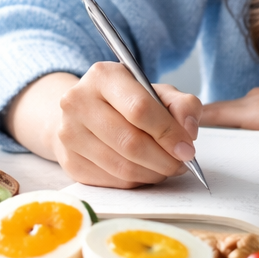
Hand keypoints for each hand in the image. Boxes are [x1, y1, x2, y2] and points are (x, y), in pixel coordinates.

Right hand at [5, 64, 202, 187]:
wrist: (84, 113)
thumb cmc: (127, 101)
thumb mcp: (157, 92)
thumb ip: (182, 105)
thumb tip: (189, 131)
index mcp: (103, 76)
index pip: (139, 109)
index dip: (168, 133)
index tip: (187, 148)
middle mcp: (78, 101)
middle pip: (130, 142)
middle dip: (164, 159)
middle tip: (181, 164)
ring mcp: (69, 133)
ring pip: (122, 166)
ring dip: (153, 173)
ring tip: (166, 168)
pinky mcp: (70, 162)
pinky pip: (112, 181)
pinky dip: (136, 181)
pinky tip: (145, 171)